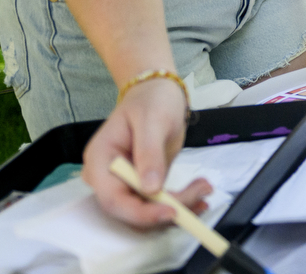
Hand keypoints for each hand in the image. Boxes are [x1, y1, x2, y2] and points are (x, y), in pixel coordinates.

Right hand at [82, 78, 210, 226]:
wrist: (158, 92)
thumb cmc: (151, 100)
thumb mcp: (152, 121)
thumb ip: (149, 153)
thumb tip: (149, 188)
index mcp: (100, 161)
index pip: (113, 199)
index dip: (140, 212)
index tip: (171, 211)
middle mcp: (107, 178)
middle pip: (132, 209)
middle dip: (167, 208)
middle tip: (202, 194)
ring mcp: (124, 183)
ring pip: (148, 209)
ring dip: (180, 205)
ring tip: (206, 189)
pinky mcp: (142, 184)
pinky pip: (158, 202)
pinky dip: (181, 200)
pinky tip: (201, 194)